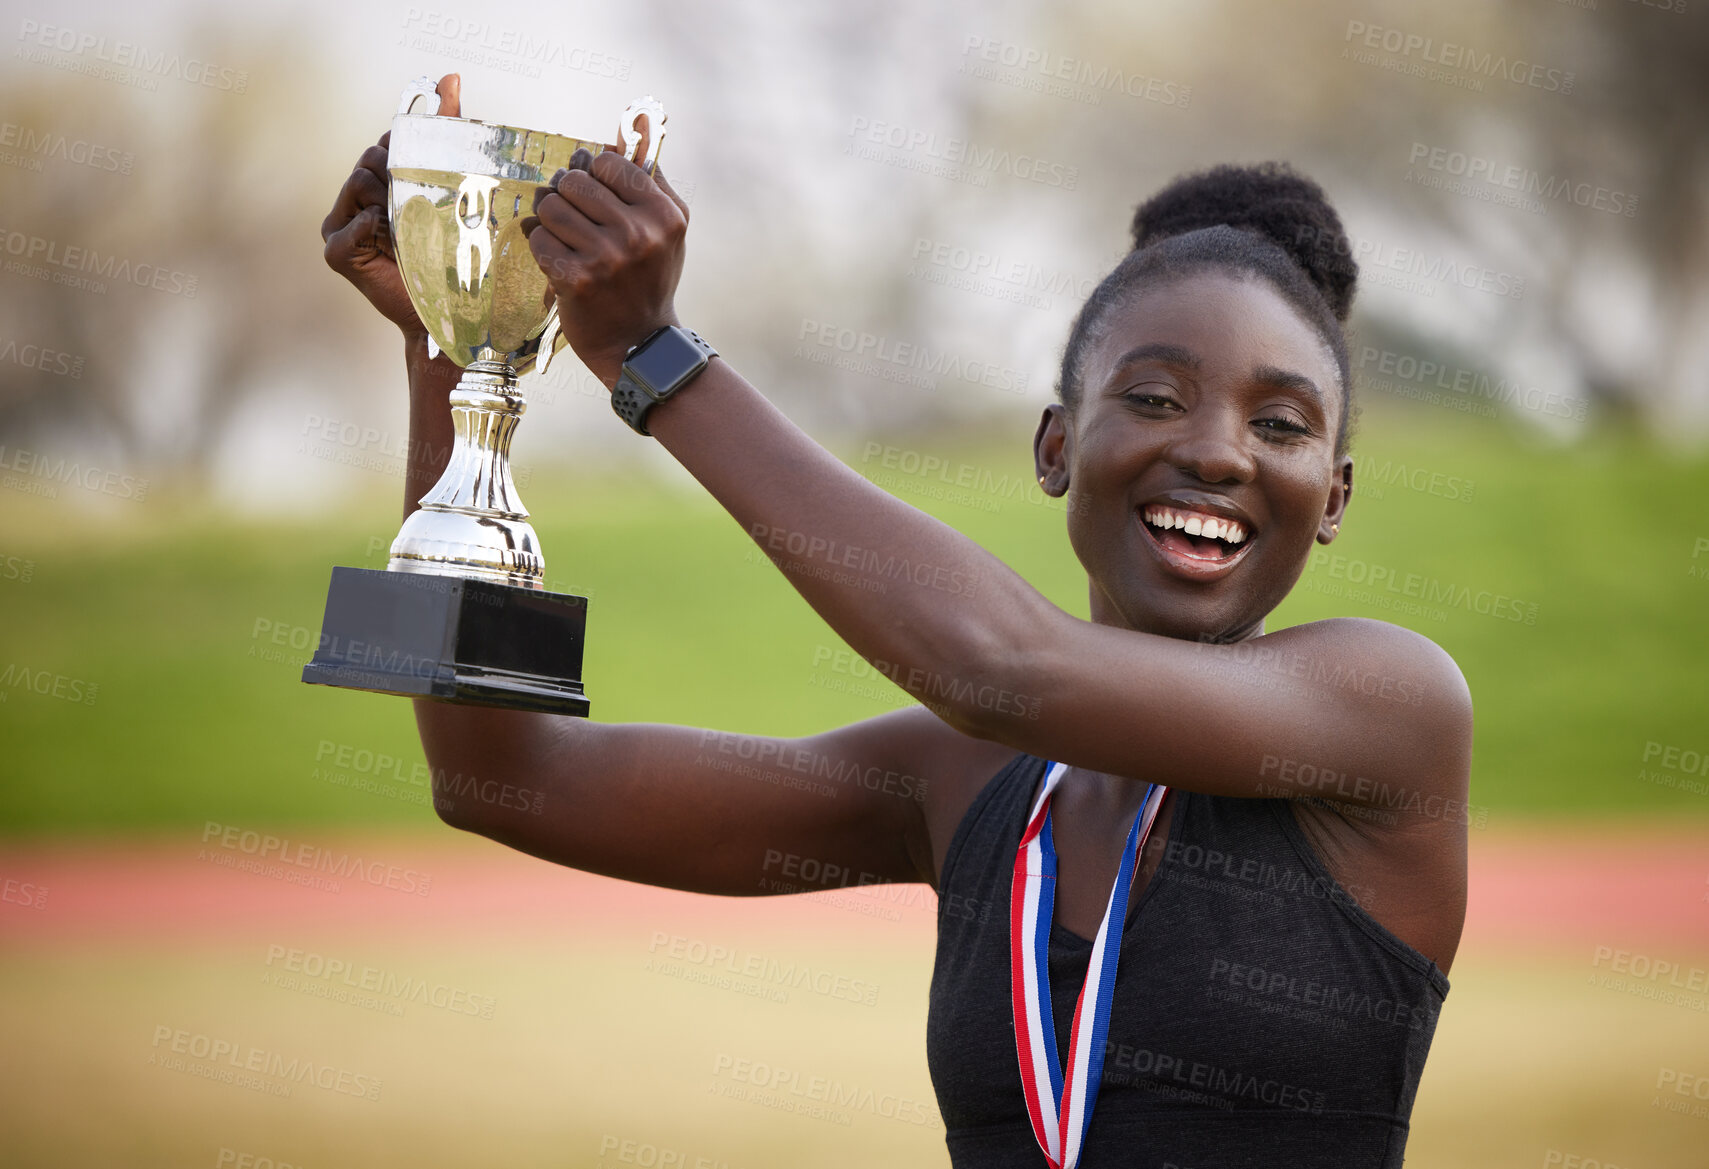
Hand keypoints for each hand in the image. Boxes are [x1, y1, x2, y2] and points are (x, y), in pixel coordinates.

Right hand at [321, 73, 461, 339]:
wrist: (448, 314)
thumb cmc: (453, 254)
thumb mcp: (457, 187)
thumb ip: (449, 129)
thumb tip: (451, 75)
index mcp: (381, 183)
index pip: (387, 143)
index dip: (410, 147)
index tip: (434, 159)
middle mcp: (355, 200)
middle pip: (371, 158)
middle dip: (402, 173)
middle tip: (428, 201)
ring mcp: (340, 225)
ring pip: (360, 182)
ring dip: (392, 199)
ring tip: (415, 224)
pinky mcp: (337, 251)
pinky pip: (353, 223)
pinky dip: (376, 227)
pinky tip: (395, 239)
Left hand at [521, 118, 690, 388]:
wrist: (638, 343)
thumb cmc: (650, 279)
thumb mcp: (668, 228)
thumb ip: (653, 177)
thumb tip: (642, 123)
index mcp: (663, 216)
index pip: (608, 163)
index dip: (593, 173)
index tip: (594, 191)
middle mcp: (637, 235)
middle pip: (574, 180)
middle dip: (566, 193)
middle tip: (572, 212)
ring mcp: (605, 259)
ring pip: (551, 206)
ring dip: (550, 218)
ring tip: (565, 236)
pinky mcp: (574, 280)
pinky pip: (538, 238)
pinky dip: (541, 246)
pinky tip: (558, 259)